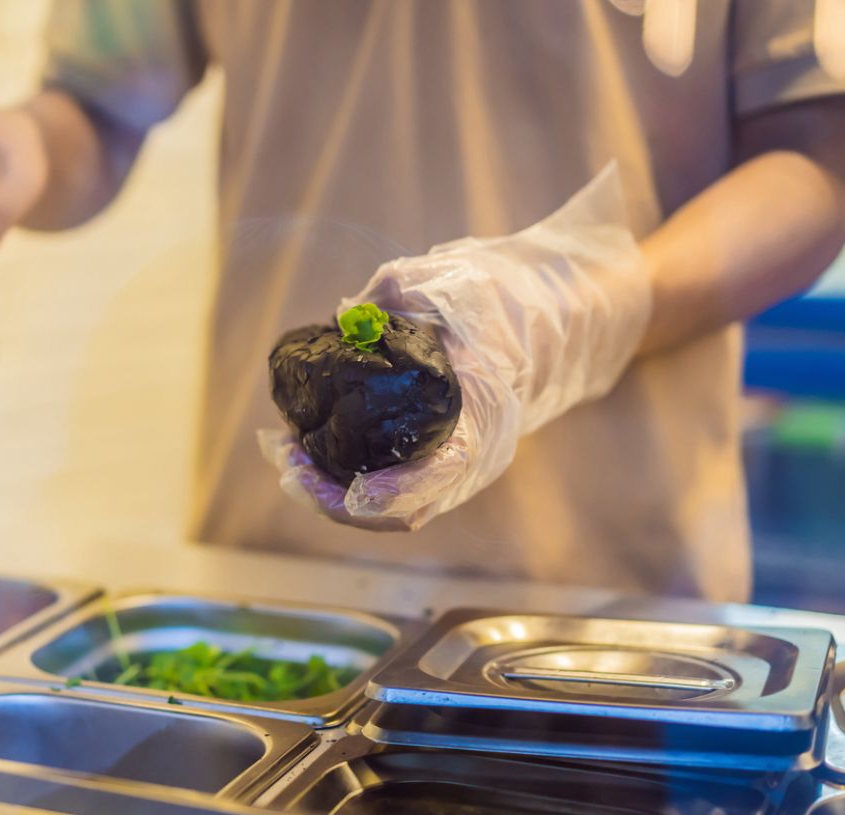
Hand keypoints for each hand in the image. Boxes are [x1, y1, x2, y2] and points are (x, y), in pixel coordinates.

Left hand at [261, 164, 651, 530]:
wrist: (562, 312)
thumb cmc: (511, 295)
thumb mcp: (461, 277)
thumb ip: (401, 293)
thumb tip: (347, 312)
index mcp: (485, 416)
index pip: (436, 476)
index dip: (383, 492)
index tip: (337, 483)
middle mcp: (473, 454)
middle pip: (399, 507)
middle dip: (332, 492)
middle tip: (282, 456)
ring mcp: (457, 462)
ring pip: (389, 504)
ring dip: (330, 488)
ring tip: (282, 452)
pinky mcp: (438, 455)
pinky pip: (388, 484)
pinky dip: (344, 477)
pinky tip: (305, 450)